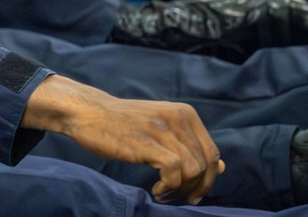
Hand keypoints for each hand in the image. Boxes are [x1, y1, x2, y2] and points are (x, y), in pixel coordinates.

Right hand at [23, 76, 224, 204]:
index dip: (208, 178)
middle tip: (177, 197)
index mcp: (184, 112)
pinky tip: (156, 189)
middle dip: (196, 187)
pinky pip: (174, 171)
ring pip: (192, 169)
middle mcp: (178, 117)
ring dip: (180, 189)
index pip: (212, 153)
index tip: (193, 192)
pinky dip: (169, 186)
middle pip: (206, 164)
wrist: (88, 112)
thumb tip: (221, 167)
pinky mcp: (147, 142)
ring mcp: (162, 129)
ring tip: (163, 192)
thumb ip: (188, 144)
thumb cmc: (122, 123)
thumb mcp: (160, 127)